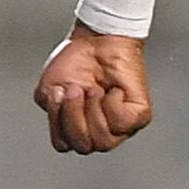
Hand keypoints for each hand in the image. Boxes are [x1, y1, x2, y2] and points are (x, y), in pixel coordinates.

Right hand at [34, 24, 153, 154]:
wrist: (99, 43)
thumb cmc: (76, 64)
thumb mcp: (50, 90)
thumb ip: (52, 112)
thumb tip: (64, 116)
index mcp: (76, 129)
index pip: (63, 144)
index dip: (58, 121)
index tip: (59, 95)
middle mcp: (98, 133)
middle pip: (83, 146)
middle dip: (75, 116)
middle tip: (76, 90)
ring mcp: (119, 128)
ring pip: (103, 140)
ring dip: (93, 110)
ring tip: (93, 89)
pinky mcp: (138, 116)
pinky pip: (122, 123)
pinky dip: (112, 104)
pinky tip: (113, 91)